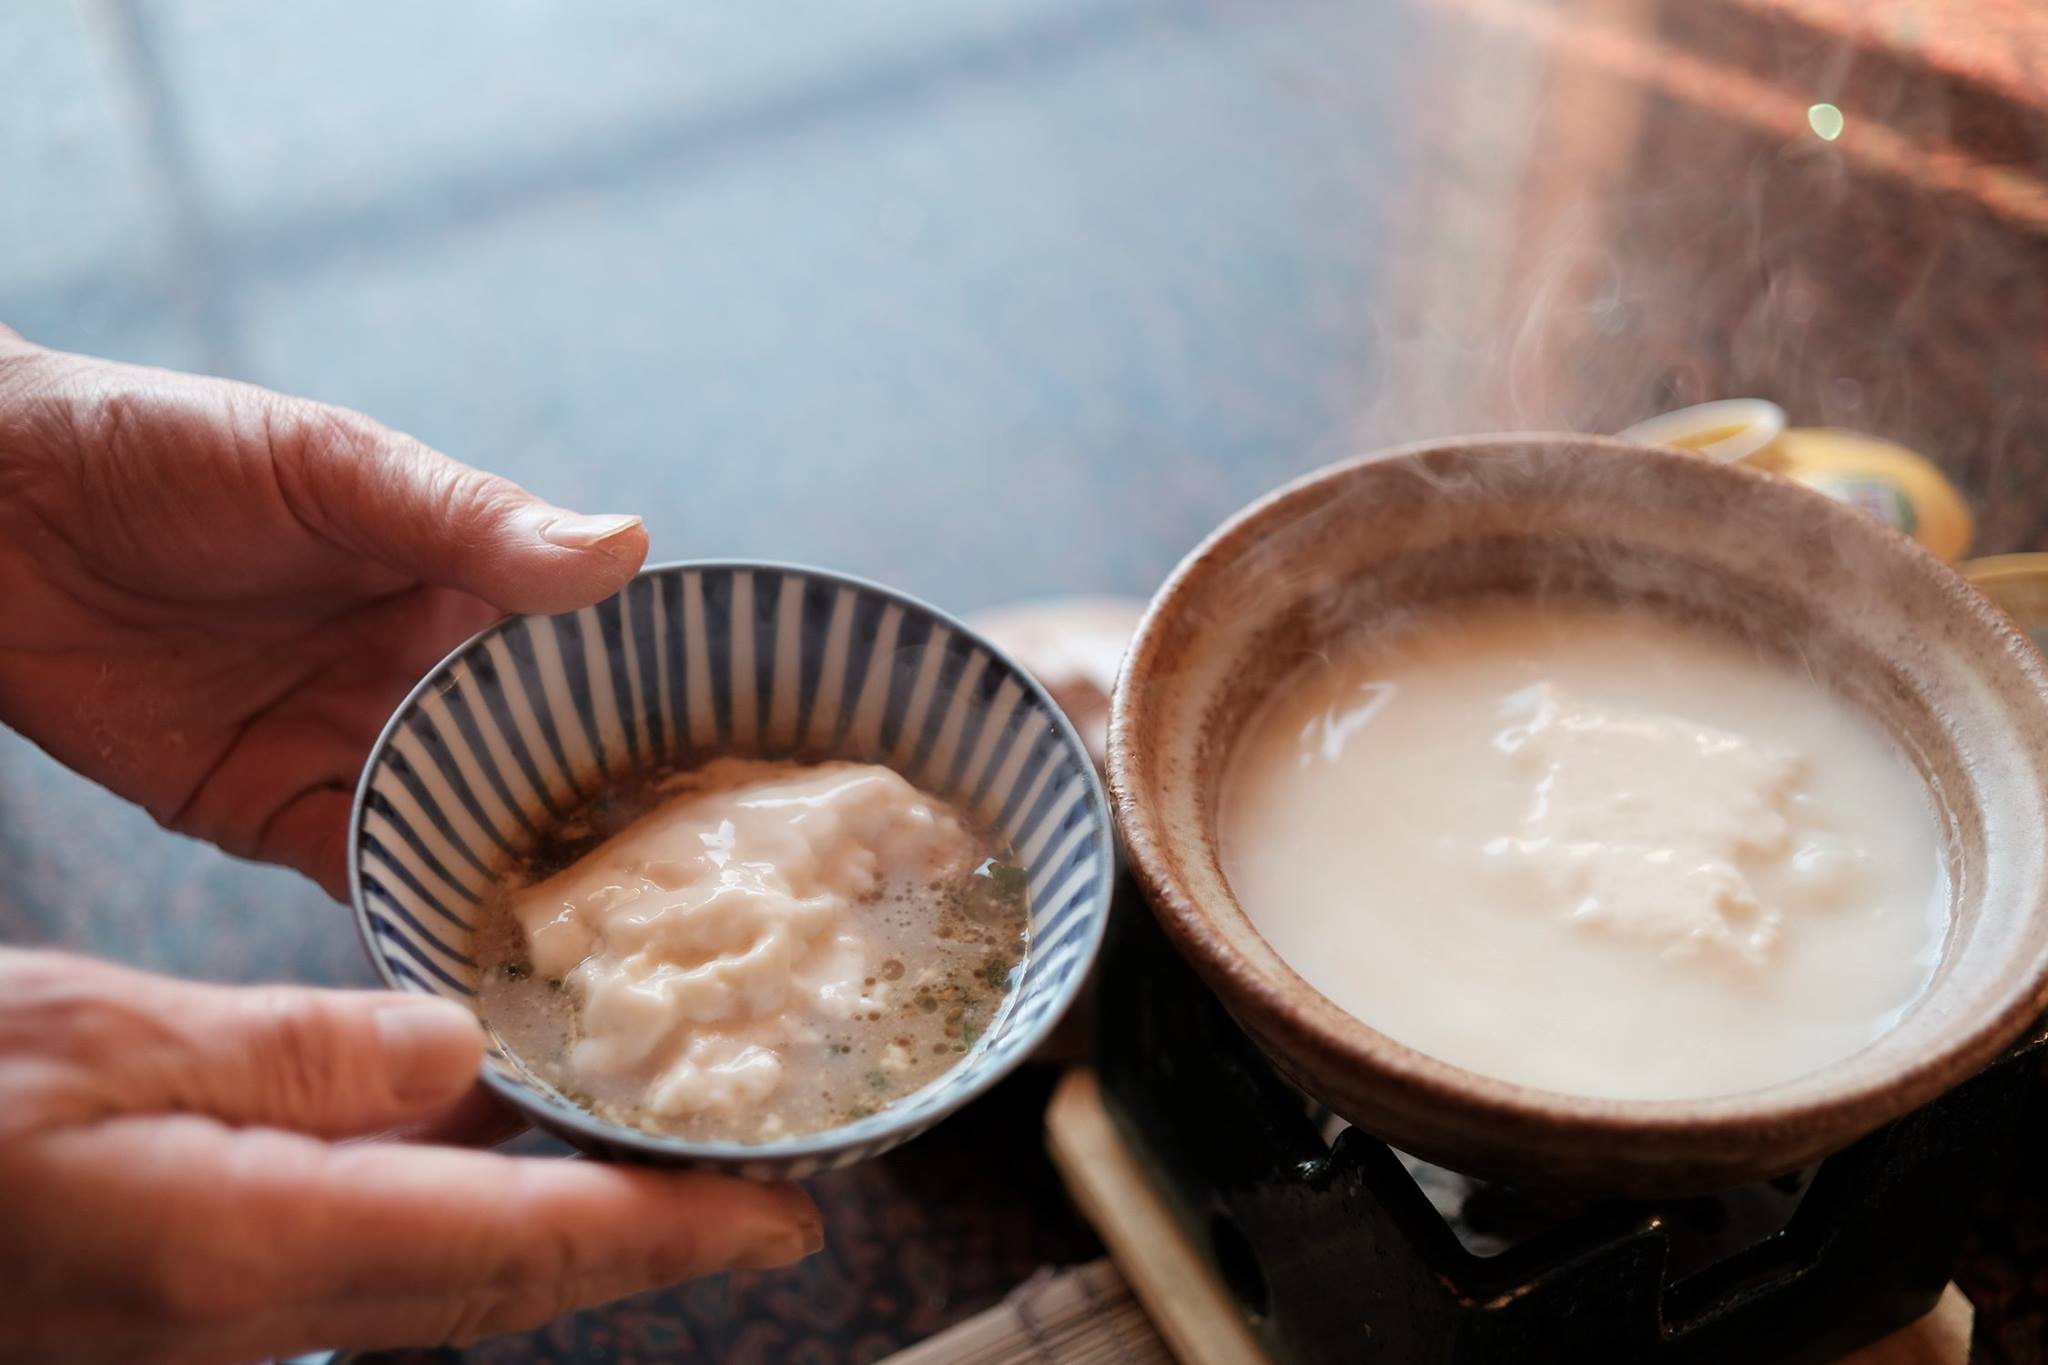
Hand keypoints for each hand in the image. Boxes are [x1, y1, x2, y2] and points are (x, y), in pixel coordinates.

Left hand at [0, 328, 649, 896]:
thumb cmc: (165, 449)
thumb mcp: (334, 467)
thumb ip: (473, 520)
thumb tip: (629, 549)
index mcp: (462, 583)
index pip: (588, 654)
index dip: (660, 705)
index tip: (746, 762)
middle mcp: (426, 675)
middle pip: (544, 762)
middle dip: (613, 819)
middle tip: (710, 890)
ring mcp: (355, 749)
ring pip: (470, 832)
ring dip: (529, 880)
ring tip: (618, 949)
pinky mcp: (273, 815)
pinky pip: (367, 876)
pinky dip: (418, 913)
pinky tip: (480, 954)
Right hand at [0, 948, 821, 1363]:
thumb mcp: (102, 1039)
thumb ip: (299, 1056)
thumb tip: (459, 1053)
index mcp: (247, 1249)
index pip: (519, 1245)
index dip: (665, 1234)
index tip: (783, 1220)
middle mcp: (257, 1319)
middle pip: (505, 1286)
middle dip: (644, 1250)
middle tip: (764, 1205)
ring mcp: (225, 1330)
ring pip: (450, 1286)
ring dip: (565, 1238)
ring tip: (667, 1173)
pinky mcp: (200, 1309)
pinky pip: (374, 1272)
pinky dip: (462, 1223)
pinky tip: (488, 1154)